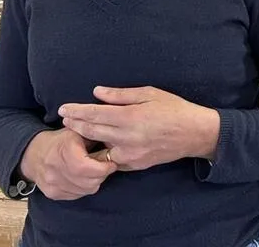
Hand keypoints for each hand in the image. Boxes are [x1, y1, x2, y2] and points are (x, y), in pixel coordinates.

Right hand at [19, 128, 116, 200]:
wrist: (35, 154)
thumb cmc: (63, 140)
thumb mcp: (78, 131)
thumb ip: (96, 136)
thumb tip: (117, 143)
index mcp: (64, 149)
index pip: (86, 167)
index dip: (103, 168)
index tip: (112, 163)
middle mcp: (55, 168)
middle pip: (88, 181)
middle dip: (102, 175)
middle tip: (105, 167)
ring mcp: (52, 183)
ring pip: (85, 190)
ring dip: (94, 182)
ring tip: (94, 171)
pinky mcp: (52, 193)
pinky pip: (76, 195)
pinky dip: (84, 188)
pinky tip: (83, 178)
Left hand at [58, 86, 219, 171]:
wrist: (194, 134)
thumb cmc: (174, 109)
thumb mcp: (149, 94)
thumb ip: (121, 95)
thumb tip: (97, 93)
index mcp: (129, 117)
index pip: (94, 114)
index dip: (76, 111)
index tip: (63, 108)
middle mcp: (126, 137)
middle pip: (91, 131)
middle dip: (75, 124)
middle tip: (64, 118)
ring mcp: (129, 154)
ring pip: (99, 148)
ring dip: (86, 140)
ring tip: (77, 131)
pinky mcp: (134, 165)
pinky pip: (111, 160)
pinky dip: (103, 152)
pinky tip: (98, 145)